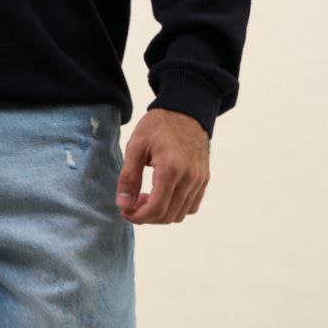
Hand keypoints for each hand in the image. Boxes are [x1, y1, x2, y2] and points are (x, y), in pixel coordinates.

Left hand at [116, 110, 209, 224]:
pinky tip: (163, 195)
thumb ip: (128, 177)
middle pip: (167, 216)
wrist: (186, 110)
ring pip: (180, 214)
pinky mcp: (204, 179)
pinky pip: (192, 206)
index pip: (156, 209)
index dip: (138, 217)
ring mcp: (199, 180)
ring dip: (161, 214)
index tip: (125, 211)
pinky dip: (176, 208)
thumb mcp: (136, 146)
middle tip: (133, 202)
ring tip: (147, 197)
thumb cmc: (159, 125)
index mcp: (171, 169)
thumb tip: (123, 204)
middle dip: (146, 216)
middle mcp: (190, 178)